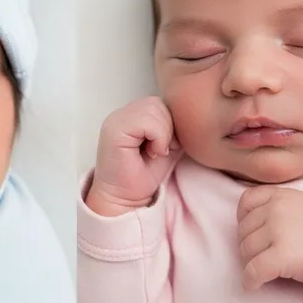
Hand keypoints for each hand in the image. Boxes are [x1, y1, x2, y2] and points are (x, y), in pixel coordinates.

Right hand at [86, 96, 180, 216]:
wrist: (125, 199)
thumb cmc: (143, 175)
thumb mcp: (166, 144)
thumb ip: (172, 126)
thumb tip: (187, 115)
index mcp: (131, 115)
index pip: (159, 103)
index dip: (169, 124)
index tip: (164, 147)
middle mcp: (120, 114)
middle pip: (157, 103)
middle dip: (167, 128)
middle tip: (160, 150)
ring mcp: (115, 121)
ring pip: (154, 108)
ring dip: (163, 133)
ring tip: (155, 152)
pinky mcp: (114, 130)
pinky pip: (147, 120)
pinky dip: (157, 137)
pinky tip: (151, 153)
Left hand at [237, 186, 302, 291]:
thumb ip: (278, 208)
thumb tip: (249, 226)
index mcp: (281, 195)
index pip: (246, 202)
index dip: (243, 220)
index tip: (249, 233)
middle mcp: (276, 210)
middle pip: (244, 231)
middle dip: (248, 247)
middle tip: (259, 259)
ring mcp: (278, 231)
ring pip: (246, 251)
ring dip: (249, 264)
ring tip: (260, 271)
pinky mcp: (282, 255)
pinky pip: (254, 270)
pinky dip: (250, 280)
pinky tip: (253, 285)